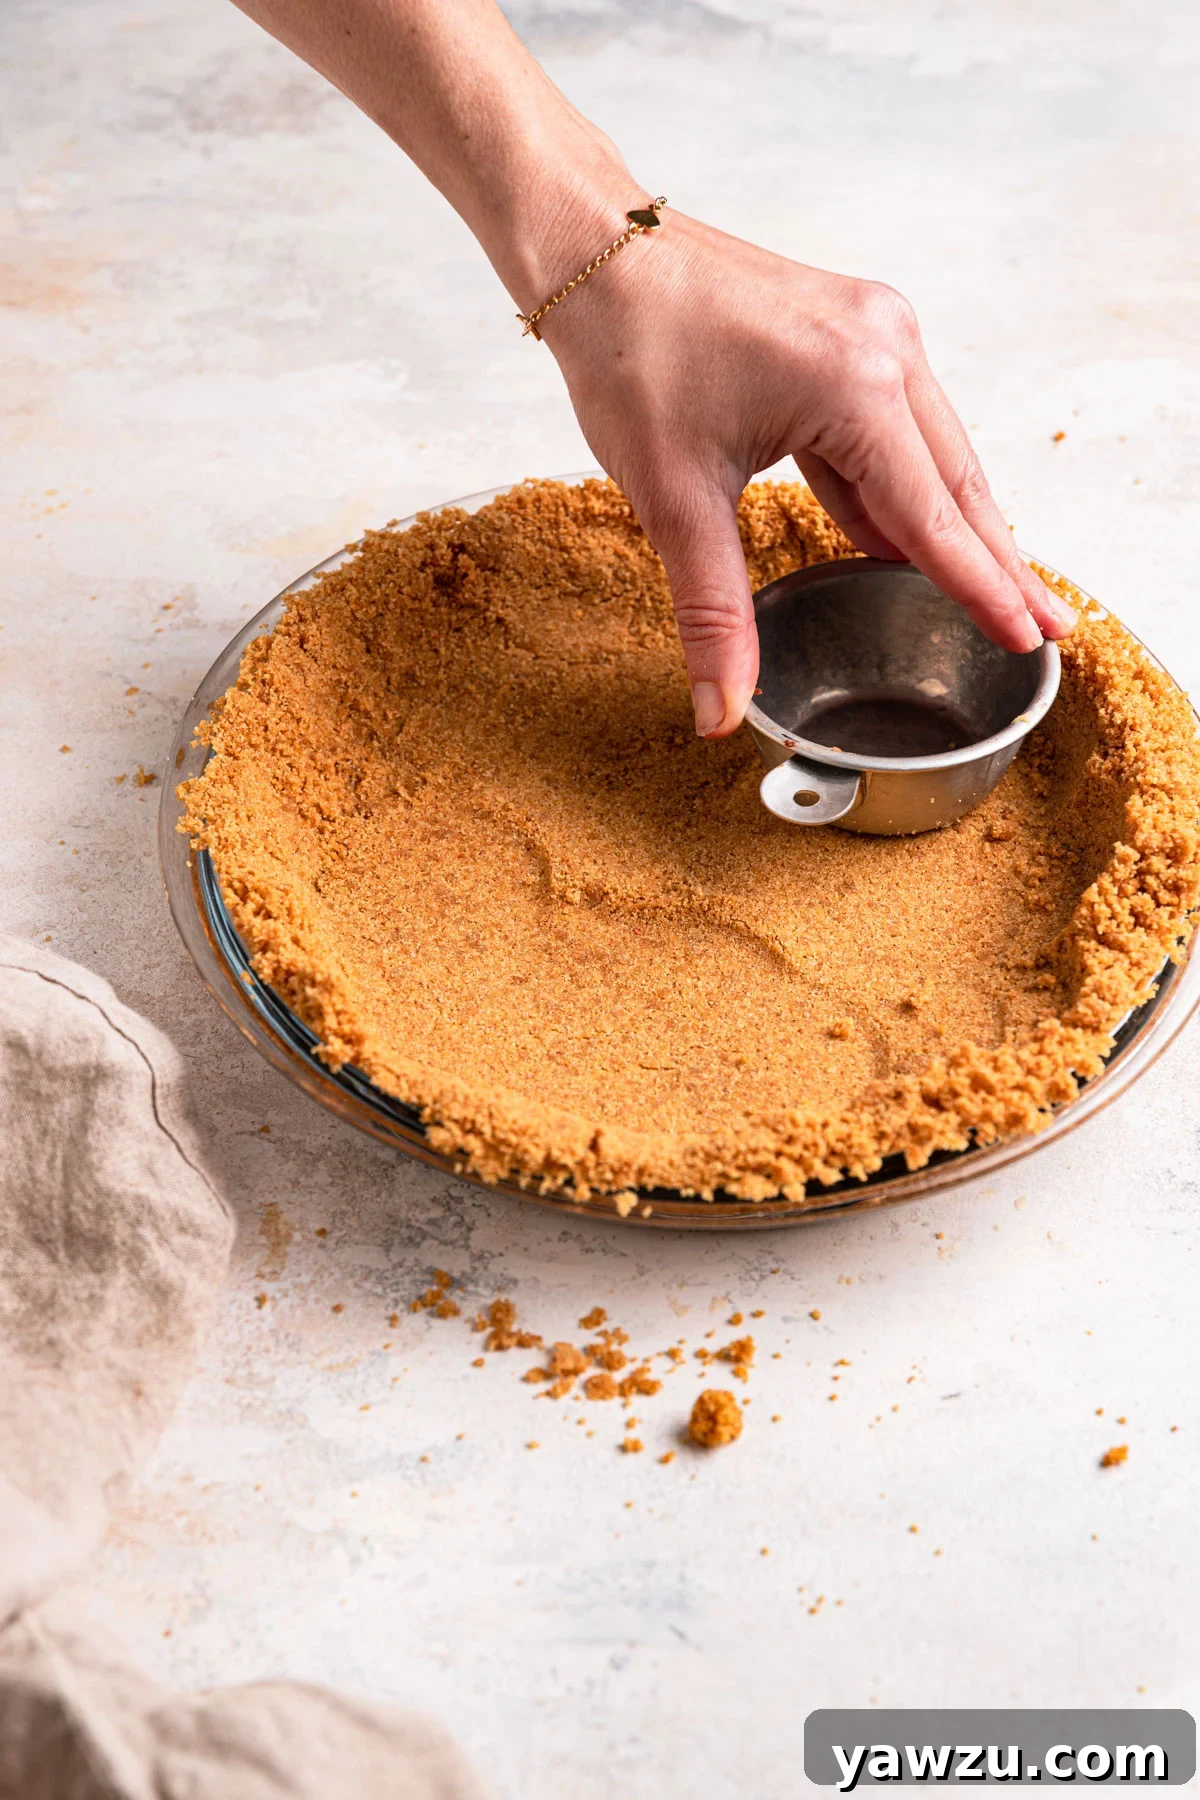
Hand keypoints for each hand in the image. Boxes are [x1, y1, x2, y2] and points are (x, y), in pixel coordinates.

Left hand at [540, 210, 1075, 736]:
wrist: (596, 251)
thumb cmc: (630, 353)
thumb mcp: (673, 498)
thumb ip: (713, 611)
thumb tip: (721, 710)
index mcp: (857, 386)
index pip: (933, 517)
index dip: (982, 588)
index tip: (1031, 638)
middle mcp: (887, 348)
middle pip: (956, 483)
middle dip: (999, 563)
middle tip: (1048, 628)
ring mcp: (875, 333)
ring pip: (931, 455)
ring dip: (955, 527)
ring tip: (997, 592)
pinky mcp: (851, 333)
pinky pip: (894, 428)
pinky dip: (903, 488)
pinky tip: (909, 540)